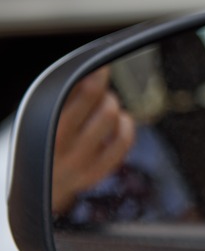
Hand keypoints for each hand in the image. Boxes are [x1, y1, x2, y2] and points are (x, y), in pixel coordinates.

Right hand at [52, 67, 135, 213]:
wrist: (34, 182)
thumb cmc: (39, 139)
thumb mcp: (39, 116)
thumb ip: (61, 95)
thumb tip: (89, 70)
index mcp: (47, 128)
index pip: (84, 94)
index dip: (96, 78)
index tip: (100, 68)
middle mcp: (63, 148)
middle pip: (105, 109)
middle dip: (104, 93)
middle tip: (98, 91)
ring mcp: (81, 163)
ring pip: (113, 120)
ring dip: (113, 107)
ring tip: (103, 106)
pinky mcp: (96, 172)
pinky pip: (123, 141)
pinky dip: (125, 125)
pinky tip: (117, 122)